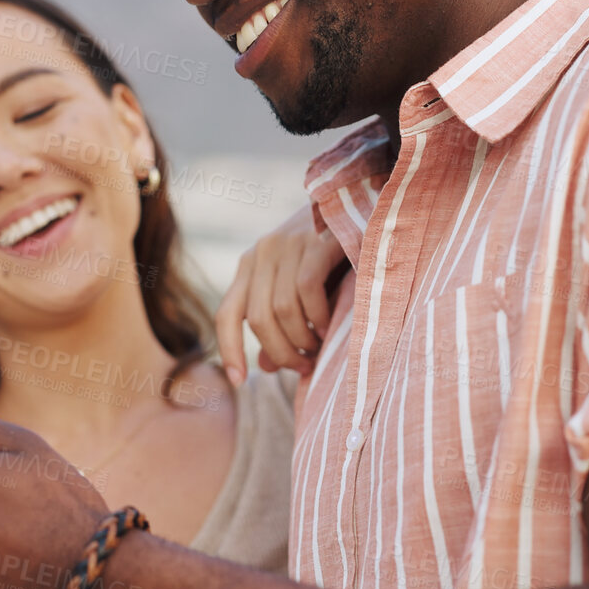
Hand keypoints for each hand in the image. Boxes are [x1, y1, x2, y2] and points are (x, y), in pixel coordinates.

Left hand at [215, 205, 345, 383]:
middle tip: (303, 366)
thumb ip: (281, 326)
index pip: (226, 313)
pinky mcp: (316, 241)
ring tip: (318, 350)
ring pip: (282, 309)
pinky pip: (306, 290)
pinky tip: (328, 327)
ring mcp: (288, 244)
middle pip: (258, 319)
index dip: (229, 350)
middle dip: (281, 352)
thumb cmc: (332, 260)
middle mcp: (262, 252)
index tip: (239, 381)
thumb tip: (264, 367)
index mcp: (249, 265)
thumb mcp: (299, 293)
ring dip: (302, 340)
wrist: (362, 208)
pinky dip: (317, 317)